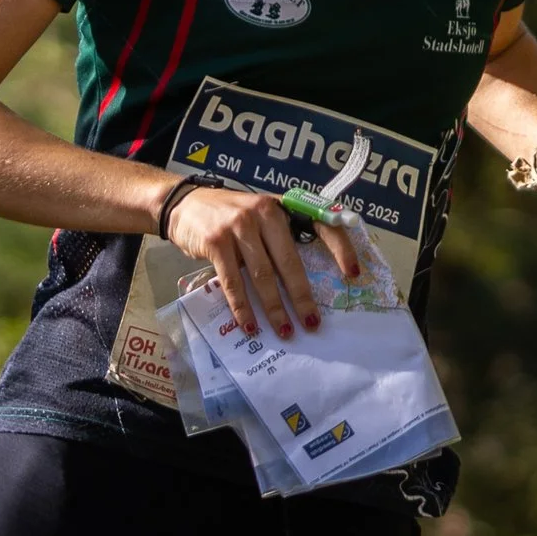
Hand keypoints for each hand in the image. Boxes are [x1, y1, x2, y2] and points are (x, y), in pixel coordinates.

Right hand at [161, 182, 363, 338]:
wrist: (182, 204)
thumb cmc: (226, 214)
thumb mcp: (257, 214)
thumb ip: (278, 236)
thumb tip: (303, 279)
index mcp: (280, 207)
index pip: (319, 224)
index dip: (340, 249)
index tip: (354, 274)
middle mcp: (263, 213)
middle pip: (289, 262)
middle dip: (302, 297)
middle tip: (312, 323)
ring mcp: (238, 227)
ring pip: (263, 275)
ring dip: (274, 308)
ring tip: (285, 331)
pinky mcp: (216, 242)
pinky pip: (233, 281)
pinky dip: (242, 307)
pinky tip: (249, 325)